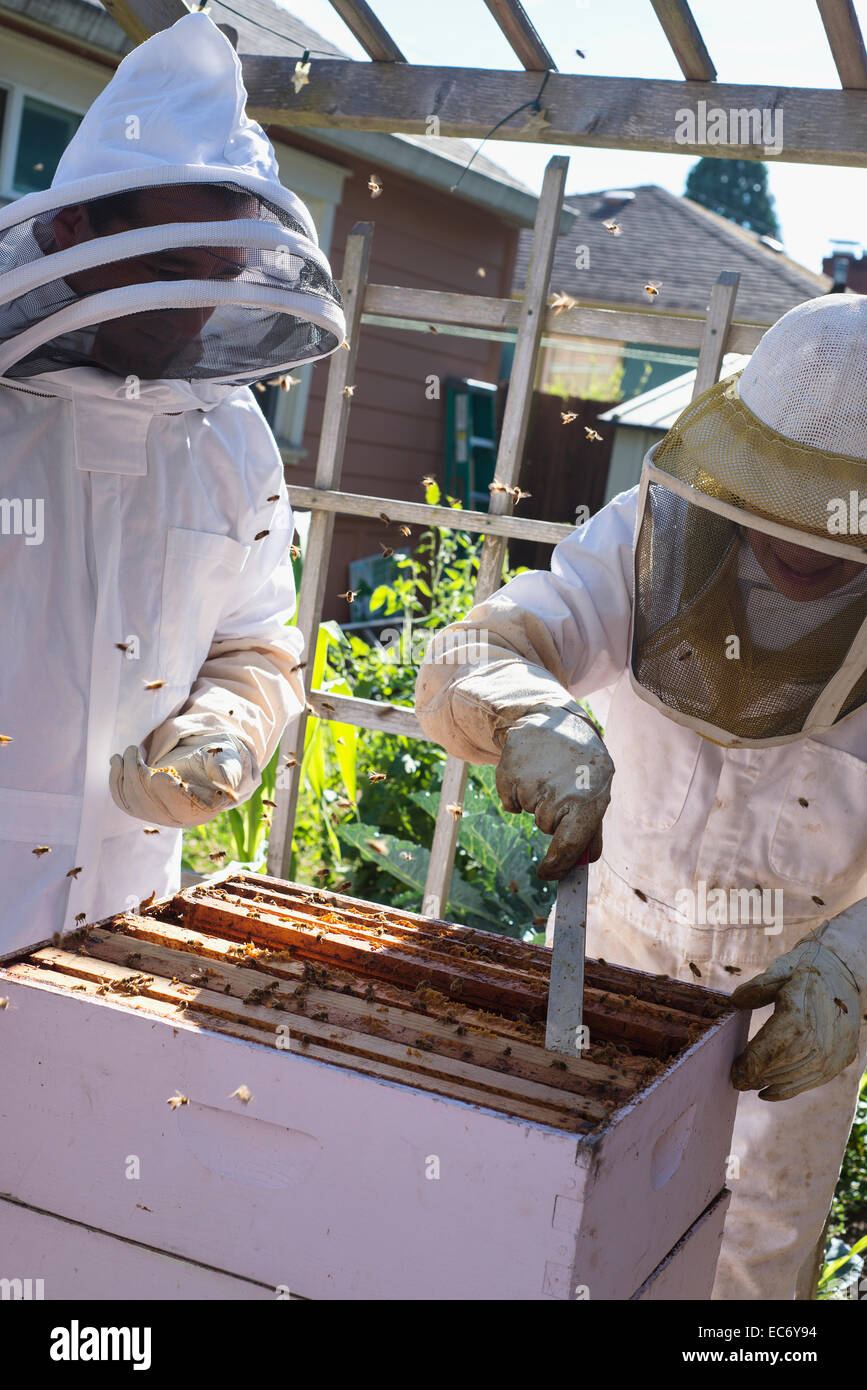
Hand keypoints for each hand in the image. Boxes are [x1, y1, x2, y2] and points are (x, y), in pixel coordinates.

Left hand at [109, 735, 251, 828]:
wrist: (202, 764)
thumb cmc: (217, 761)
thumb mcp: (227, 762)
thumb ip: (227, 771)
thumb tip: (226, 783)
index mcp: (202, 810)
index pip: (181, 808)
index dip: (168, 794)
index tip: (158, 775)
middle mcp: (179, 819)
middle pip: (150, 806)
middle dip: (137, 777)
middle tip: (134, 751)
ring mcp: (158, 815)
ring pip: (133, 803)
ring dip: (124, 776)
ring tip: (128, 751)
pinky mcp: (143, 808)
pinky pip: (123, 801)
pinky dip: (116, 782)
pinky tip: (117, 762)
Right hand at [494, 704, 613, 879]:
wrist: (550, 718)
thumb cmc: (580, 761)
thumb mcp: (596, 787)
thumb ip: (591, 828)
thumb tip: (585, 862)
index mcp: (589, 796)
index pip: (571, 842)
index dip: (558, 863)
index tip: (547, 874)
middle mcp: (560, 789)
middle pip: (546, 826)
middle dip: (550, 815)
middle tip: (559, 787)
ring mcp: (532, 780)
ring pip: (528, 811)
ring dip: (535, 800)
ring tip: (547, 772)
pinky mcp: (508, 772)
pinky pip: (510, 802)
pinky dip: (516, 793)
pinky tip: (529, 771)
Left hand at [730, 935, 860, 1100]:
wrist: (844, 972)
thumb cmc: (806, 969)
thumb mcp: (780, 970)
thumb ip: (757, 988)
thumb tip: (734, 1002)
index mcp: (798, 1016)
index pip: (768, 1051)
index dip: (748, 1065)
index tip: (733, 1071)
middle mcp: (819, 1040)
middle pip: (779, 1069)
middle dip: (756, 1076)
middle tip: (737, 1080)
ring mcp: (833, 1053)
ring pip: (795, 1078)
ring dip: (770, 1084)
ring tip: (751, 1084)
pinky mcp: (842, 1059)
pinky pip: (812, 1082)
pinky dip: (788, 1090)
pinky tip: (768, 1091)